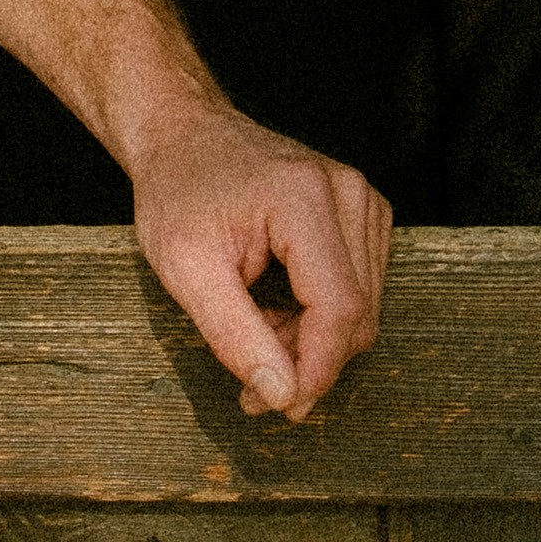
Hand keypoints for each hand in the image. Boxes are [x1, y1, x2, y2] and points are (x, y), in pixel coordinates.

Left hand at [129, 102, 391, 419]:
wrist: (184, 134)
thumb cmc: (176, 194)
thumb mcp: (185, 270)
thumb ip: (235, 336)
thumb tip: (283, 397)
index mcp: (303, 198)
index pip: (339, 309)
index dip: (315, 371)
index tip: (277, 408)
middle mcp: (347, 192)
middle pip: (358, 314)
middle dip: (308, 361)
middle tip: (250, 379)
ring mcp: (362, 197)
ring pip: (363, 307)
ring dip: (313, 340)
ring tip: (256, 329)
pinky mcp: (364, 209)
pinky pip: (362, 286)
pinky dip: (321, 315)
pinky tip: (278, 306)